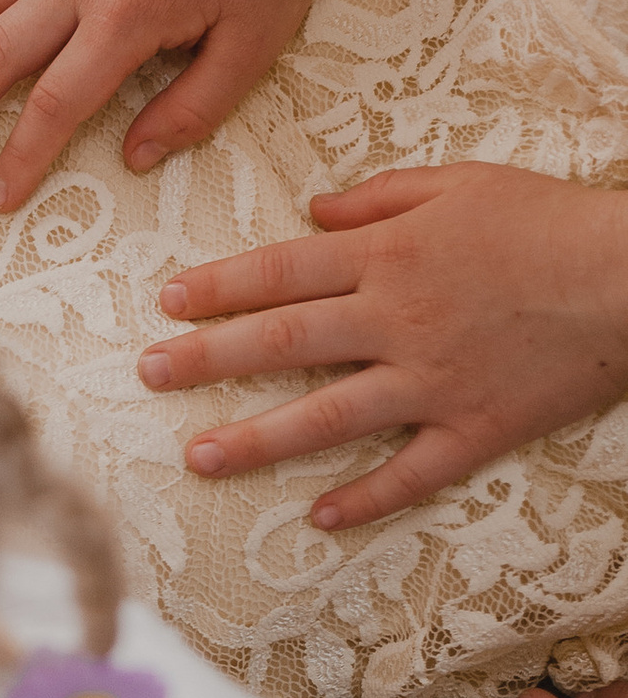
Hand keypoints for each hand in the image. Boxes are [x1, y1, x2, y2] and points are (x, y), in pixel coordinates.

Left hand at [133, 168, 627, 531]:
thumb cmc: (550, 219)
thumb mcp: (462, 181)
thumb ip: (380, 194)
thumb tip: (311, 209)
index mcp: (389, 255)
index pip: (281, 272)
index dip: (217, 288)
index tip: (165, 302)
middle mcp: (397, 320)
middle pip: (282, 343)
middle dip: (205, 359)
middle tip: (147, 375)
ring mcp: (432, 381)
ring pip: (325, 417)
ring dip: (255, 440)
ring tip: (197, 456)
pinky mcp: (474, 427)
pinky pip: (410, 473)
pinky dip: (365, 498)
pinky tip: (319, 516)